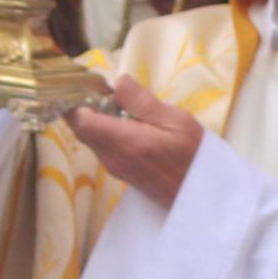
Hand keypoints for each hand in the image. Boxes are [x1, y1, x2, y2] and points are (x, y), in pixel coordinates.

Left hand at [63, 73, 200, 205]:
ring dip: (96, 118)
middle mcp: (112, 157)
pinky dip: (105, 130)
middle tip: (109, 91)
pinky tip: (128, 123)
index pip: (80, 121)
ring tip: (122, 105)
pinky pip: (100, 145)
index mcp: (126, 142)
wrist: (201, 196)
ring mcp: (113, 166)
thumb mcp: (178, 121)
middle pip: (80, 128)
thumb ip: (143, 102)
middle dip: (86, 106)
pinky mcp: (117, 171)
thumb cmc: (194, 158)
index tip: (92, 84)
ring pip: (88, 136)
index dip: (77, 99)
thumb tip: (117, 82)